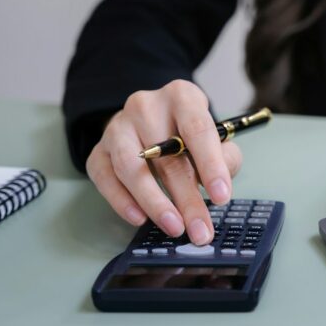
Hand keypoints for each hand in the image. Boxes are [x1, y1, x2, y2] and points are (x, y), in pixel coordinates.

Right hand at [85, 80, 242, 243]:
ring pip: (132, 168)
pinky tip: (140, 218)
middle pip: (167, 156)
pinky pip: (105, 178)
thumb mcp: (216, 137)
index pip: (197, 129)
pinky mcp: (99, 149)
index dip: (211, 165)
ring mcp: (117, 127)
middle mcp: (145, 106)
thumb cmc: (188, 134)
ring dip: (154, 203)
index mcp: (181, 96)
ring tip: (174, 227)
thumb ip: (226, 158)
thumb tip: (218, 188)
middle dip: (187, 199)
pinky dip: (121, 201)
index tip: (221, 197)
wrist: (152, 122)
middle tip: (201, 230)